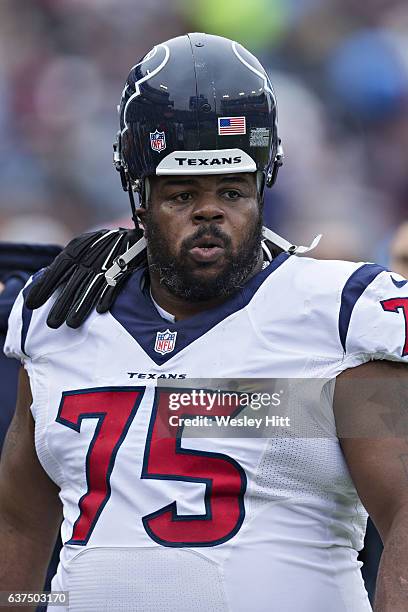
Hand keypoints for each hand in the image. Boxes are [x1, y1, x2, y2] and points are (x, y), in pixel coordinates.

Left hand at [25, 228, 145, 328]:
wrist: (135, 237)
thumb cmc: (103, 246)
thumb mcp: (83, 248)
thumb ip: (66, 264)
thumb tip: (43, 281)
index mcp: (78, 248)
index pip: (58, 269)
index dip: (45, 287)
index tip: (31, 304)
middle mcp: (91, 255)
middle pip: (74, 282)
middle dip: (62, 303)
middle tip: (52, 324)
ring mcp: (108, 261)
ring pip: (92, 286)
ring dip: (82, 306)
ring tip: (72, 324)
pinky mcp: (126, 267)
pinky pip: (115, 283)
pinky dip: (108, 296)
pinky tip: (100, 310)